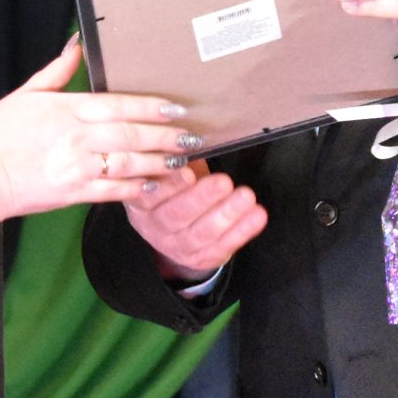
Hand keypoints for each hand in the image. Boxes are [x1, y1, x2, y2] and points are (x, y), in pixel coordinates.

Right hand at [0, 38, 198, 219]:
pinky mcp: (75, 193)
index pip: (118, 105)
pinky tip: (156, 184)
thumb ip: (56, 72)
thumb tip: (77, 45)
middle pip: (131, 134)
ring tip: (183, 160)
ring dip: (159, 162)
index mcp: (67, 110)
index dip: (150, 106)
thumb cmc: (1, 135)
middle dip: (166, 136)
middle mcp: (77, 138)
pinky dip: (138, 188)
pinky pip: (114, 192)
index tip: (176, 107)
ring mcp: (77, 168)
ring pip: (129, 164)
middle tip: (192, 136)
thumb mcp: (26, 94)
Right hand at [126, 161, 265, 283]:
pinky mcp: (200, 258)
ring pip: (201, 233)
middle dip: (202, 198)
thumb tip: (188, 139)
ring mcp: (177, 247)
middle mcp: (155, 227)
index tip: (186, 171)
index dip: (168, 185)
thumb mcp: (166, 173)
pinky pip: (221, 247)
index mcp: (141, 203)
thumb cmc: (173, 190)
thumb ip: (173, 161)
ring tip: (246, 197)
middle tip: (223, 182)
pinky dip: (242, 231)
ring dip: (226, 214)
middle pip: (177, 215)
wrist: (174, 232)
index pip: (149, 195)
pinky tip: (256, 216)